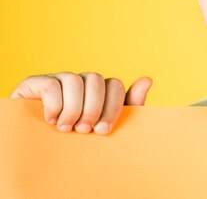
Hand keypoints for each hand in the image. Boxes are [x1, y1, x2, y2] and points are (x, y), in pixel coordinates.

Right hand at [10, 72, 152, 134]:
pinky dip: (54, 106)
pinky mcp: (35, 82)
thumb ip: (129, 106)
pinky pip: (51, 84)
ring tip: (67, 128)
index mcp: (99, 89)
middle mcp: (80, 80)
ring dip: (73, 109)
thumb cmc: (77, 139)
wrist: (38, 150)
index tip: (103, 129)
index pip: (115, 85)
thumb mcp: (105, 126)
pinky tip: (51, 120)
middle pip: (96, 80)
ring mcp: (58, 79)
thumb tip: (147, 79)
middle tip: (84, 130)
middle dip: (93, 109)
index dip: (112, 107)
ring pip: (75, 80)